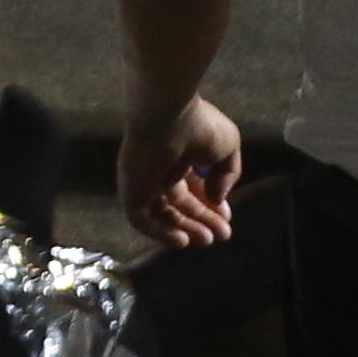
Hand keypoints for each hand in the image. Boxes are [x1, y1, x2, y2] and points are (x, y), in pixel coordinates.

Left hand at [120, 93, 242, 250]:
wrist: (167, 115)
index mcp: (179, 159)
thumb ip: (226, 174)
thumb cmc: (198, 126)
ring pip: (162, 215)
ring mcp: (142, 182)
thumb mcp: (227, 148)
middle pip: (179, 205)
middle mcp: (158, 172)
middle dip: (201, 221)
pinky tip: (182, 241)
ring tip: (208, 240)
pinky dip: (160, 233)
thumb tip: (217, 199)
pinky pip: (141, 220)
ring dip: (185, 230)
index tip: (226, 220)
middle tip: (222, 236)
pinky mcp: (130, 191)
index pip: (192, 190)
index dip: (210, 207)